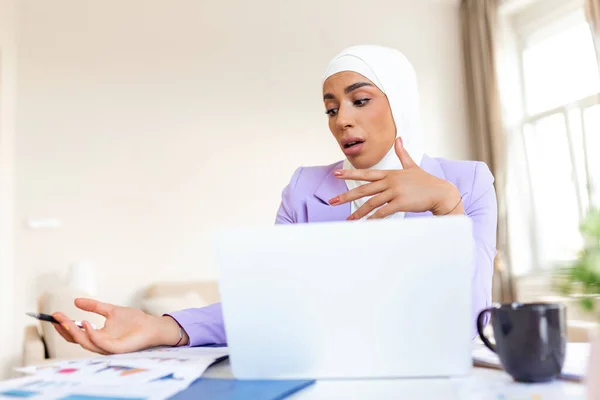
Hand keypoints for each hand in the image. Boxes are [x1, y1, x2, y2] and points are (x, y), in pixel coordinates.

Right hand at [51, 298, 187, 354]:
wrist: (152, 325)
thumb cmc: (134, 320)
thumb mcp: (110, 310)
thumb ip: (94, 306)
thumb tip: (75, 301)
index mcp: (97, 336)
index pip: (76, 334)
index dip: (64, 325)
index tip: (54, 314)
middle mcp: (100, 344)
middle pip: (77, 339)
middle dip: (65, 328)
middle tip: (57, 317)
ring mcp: (108, 348)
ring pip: (86, 343)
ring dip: (74, 332)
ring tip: (67, 319)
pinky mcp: (117, 349)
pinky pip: (101, 345)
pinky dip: (91, 335)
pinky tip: (87, 323)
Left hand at [328, 137, 463, 219]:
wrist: (440, 192)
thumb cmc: (426, 181)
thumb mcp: (412, 165)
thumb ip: (402, 153)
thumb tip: (399, 138)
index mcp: (390, 173)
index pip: (366, 173)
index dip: (350, 174)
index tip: (336, 174)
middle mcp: (390, 181)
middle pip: (363, 189)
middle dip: (346, 195)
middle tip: (332, 201)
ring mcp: (395, 192)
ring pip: (371, 203)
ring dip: (358, 213)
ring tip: (348, 221)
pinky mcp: (401, 203)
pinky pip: (383, 212)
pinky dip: (373, 219)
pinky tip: (365, 224)